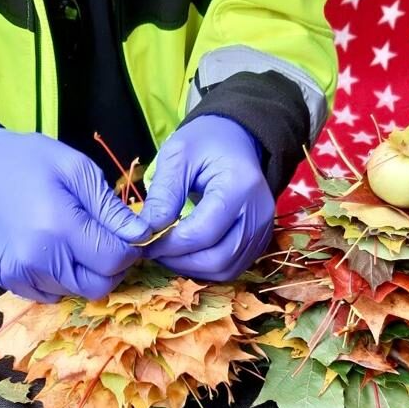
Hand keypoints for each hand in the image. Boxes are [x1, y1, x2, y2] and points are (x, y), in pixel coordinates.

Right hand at [0, 127, 150, 301]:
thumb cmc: (33, 161)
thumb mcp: (79, 170)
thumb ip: (111, 209)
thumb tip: (142, 236)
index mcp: (59, 227)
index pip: (114, 261)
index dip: (130, 250)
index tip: (128, 234)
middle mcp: (38, 259)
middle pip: (98, 286)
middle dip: (112, 267)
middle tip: (106, 240)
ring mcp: (20, 274)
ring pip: (77, 292)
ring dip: (87, 272)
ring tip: (77, 240)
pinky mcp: (9, 280)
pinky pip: (52, 294)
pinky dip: (63, 278)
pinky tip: (57, 251)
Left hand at [141, 116, 273, 279]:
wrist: (237, 138)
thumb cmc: (205, 142)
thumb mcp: (177, 156)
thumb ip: (163, 194)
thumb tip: (146, 232)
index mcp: (240, 186)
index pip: (203, 233)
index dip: (170, 245)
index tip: (144, 242)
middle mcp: (259, 213)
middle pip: (218, 258)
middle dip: (179, 261)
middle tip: (154, 250)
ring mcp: (263, 230)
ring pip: (226, 269)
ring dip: (192, 268)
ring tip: (168, 251)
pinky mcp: (260, 240)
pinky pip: (232, 267)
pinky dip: (206, 267)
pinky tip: (186, 252)